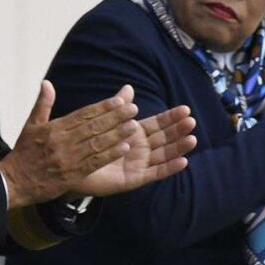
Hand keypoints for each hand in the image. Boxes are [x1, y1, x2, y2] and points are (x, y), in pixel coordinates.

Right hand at [0, 83, 140, 206]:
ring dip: (116, 135)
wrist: (14, 181)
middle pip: (92, 127)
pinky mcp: (72, 175)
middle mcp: (62, 142)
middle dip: (114, 117)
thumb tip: (46, 83)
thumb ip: (42, 104)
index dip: (102, 107)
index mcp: (53, 128)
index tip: (119, 100)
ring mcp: (68, 159)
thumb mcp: (30, 125)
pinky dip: (109, 155)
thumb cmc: (25, 152)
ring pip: (96, 144)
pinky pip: (94, 163)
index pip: (82, 114)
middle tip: (133, 109)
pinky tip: (123, 148)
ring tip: (134, 126)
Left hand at [77, 103, 196, 196]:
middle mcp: (141, 148)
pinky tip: (183, 161)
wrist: (72, 166)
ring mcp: (140, 163)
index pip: (158, 123)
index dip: (172, 117)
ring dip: (179, 147)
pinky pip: (155, 173)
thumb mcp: (105, 122)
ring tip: (192, 139)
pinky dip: (169, 168)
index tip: (185, 109)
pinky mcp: (136, 178)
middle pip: (165, 138)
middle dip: (178, 130)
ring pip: (164, 154)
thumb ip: (119, 107)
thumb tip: (129, 87)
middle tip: (191, 121)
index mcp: (135, 133)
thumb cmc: (88, 142)